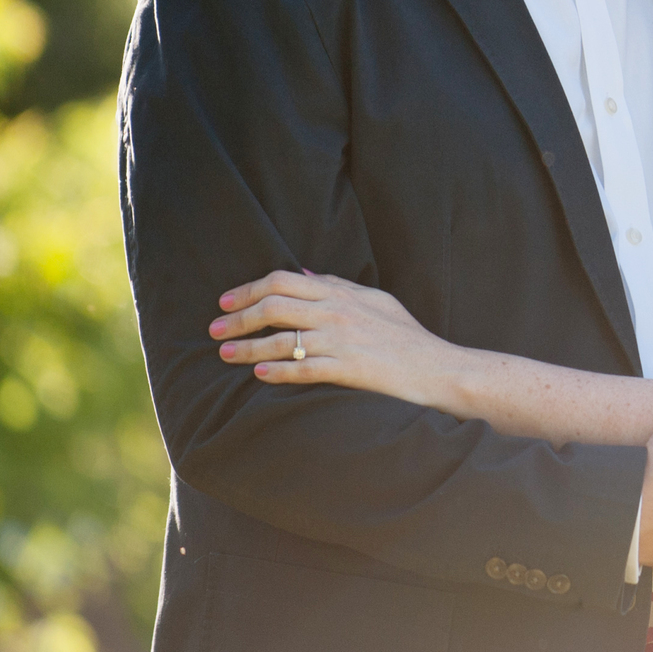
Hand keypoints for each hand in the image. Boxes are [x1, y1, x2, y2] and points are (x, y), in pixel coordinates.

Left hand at [210, 269, 455, 407]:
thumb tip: (305, 275)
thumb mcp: (377, 300)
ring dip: (247, 348)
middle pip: (273, 307)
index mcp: (341, 293)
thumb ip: (340, 286)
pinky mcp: (347, 369)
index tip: (225, 302)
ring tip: (225, 355)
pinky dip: (276, 371)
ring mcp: (341, 341)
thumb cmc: (407, 336)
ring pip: (281, 340)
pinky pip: (302, 369)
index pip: (282, 281)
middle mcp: (337, 312)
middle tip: (214, 330)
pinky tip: (258, 376)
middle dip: (237, 318)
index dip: (248, 290)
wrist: (438, 368)